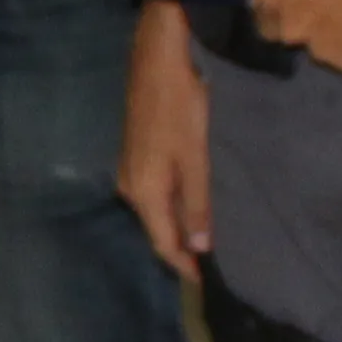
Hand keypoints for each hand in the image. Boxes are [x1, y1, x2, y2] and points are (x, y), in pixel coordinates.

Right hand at [118, 2, 212, 276]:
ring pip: (155, 211)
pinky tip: (191, 204)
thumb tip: (200, 248)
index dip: (184, 265)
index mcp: (144, 192)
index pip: (163, 243)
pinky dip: (173, 205)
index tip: (207, 284)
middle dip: (181, 249)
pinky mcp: (137, 153)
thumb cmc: (181, 107)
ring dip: (178, 227)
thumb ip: (199, 204)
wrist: (159, 57)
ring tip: (206, 239)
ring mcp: (130, 168)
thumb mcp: (196, 158)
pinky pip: (154, 193)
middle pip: (156, 229)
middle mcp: (130, 186)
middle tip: (211, 266)